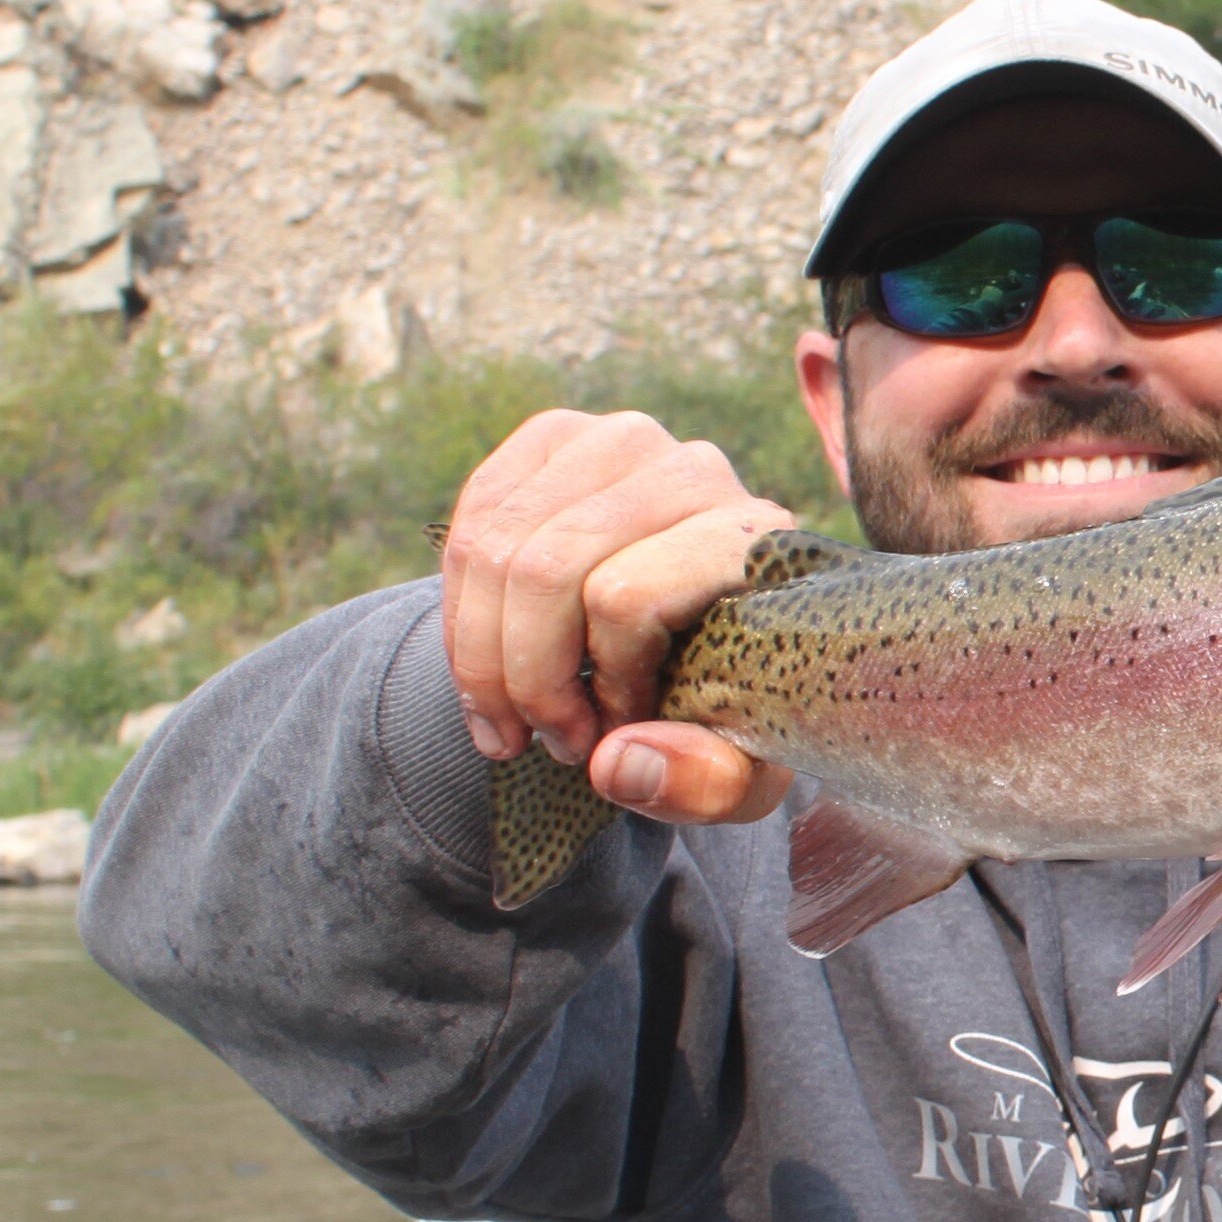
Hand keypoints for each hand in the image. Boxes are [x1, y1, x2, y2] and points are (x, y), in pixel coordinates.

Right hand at [439, 408, 797, 828]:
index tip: (605, 737)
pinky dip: (463, 612)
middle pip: (548, 568)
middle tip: (539, 741)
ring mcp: (619, 442)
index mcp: (758, 541)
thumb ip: (702, 783)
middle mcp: (695, 470)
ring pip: (497, 546)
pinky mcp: (555, 439)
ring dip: (482, 654)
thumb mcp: (742, 771)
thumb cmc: (729, 708)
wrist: (705, 636)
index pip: (629, 597)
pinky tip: (490, 667)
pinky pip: (470, 525)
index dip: (601, 683)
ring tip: (510, 721)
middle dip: (522, 676)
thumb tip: (615, 761)